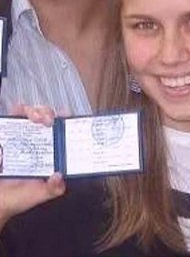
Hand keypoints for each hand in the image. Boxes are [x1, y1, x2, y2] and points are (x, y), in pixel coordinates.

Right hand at [0, 105, 65, 228]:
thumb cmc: (15, 199)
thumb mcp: (38, 195)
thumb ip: (52, 189)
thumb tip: (59, 176)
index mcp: (49, 152)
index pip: (61, 129)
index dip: (66, 119)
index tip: (66, 114)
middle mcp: (36, 142)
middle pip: (46, 117)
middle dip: (48, 113)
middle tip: (46, 121)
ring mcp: (20, 138)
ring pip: (30, 114)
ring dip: (34, 110)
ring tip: (33, 117)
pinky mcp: (5, 136)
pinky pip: (11, 118)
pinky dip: (16, 110)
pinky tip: (17, 109)